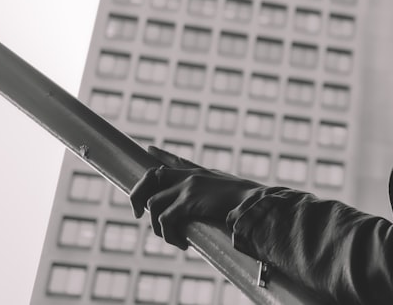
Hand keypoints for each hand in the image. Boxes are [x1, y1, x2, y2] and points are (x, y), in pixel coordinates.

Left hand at [130, 145, 261, 249]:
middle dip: (138, 194)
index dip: (161, 155)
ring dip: (157, 225)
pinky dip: (168, 235)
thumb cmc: (249, 202)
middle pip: (152, 176)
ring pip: (153, 203)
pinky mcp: (187, 201)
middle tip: (137, 213)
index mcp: (203, 173)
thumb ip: (220, 196)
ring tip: (170, 238)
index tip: (149, 149)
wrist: (255, 202)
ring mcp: (188, 186)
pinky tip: (181, 243)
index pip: (177, 161)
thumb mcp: (231, 192)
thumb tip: (224, 213)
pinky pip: (165, 220)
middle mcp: (192, 176)